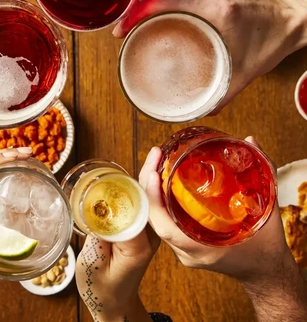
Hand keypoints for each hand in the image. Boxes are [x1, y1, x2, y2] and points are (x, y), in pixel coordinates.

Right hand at [76, 156, 160, 320]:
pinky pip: (144, 205)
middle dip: (153, 174)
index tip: (152, 167)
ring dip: (151, 177)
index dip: (147, 187)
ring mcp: (148, 235)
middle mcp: (149, 238)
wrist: (114, 303)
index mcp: (139, 246)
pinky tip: (145, 173)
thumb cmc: (101, 289)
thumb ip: (97, 235)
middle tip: (157, 151)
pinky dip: (144, 187)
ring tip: (155, 156)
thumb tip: (99, 206)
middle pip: (151, 201)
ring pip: (150, 201)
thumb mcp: (92, 265)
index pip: (144, 211)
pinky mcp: (142, 232)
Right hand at [114, 0, 306, 110]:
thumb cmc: (272, 42)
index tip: (123, 29)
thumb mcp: (245, 74)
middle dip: (136, 7)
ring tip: (133, 21)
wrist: (294, 18)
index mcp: (220, 8)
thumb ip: (219, 96)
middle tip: (122, 28)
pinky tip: (155, 13)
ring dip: (148, 1)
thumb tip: (194, 111)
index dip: (138, 11)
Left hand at [139, 139, 289, 281]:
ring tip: (154, 161)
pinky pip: (163, 220)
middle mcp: (187, 251)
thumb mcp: (266, 212)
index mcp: (203, 249)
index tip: (153, 174)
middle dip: (148, 185)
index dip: (155, 200)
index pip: (166, 227)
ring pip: (155, 219)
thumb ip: (260, 177)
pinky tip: (159, 176)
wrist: (266, 272)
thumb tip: (249, 142)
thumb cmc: (265, 249)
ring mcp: (183, 249)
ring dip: (151, 190)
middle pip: (154, 219)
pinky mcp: (182, 244)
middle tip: (154, 156)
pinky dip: (158, 199)